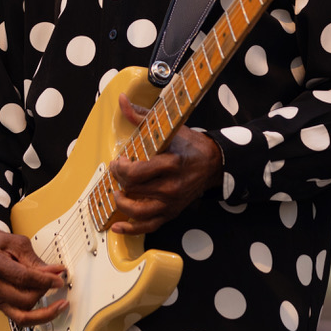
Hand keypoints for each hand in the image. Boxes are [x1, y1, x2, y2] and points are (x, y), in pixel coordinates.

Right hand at [0, 223, 67, 325]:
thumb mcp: (17, 243)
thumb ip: (35, 260)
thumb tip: (54, 272)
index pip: (23, 278)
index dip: (45, 280)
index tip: (59, 279)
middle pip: (24, 299)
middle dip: (44, 291)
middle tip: (56, 281)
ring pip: (22, 315)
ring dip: (43, 308)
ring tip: (56, 300)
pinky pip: (19, 318)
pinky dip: (36, 317)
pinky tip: (49, 311)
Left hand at [108, 93, 223, 234]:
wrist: (213, 164)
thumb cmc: (189, 145)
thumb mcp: (168, 129)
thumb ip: (141, 117)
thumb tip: (122, 101)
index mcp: (171, 164)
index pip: (135, 173)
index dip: (120, 168)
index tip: (119, 160)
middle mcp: (171, 187)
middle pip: (133, 189)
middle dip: (119, 179)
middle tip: (118, 170)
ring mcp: (171, 203)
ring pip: (137, 210)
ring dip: (122, 202)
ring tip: (117, 193)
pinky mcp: (171, 212)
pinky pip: (149, 226)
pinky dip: (131, 229)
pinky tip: (118, 226)